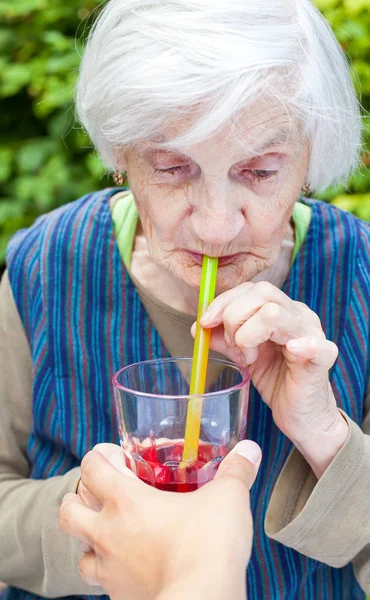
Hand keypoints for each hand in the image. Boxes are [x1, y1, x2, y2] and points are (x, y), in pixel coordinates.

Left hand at [60, 441, 260, 599]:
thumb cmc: (209, 546)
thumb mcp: (228, 498)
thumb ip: (237, 470)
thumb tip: (249, 450)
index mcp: (126, 501)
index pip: (91, 468)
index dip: (99, 457)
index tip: (119, 457)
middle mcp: (109, 534)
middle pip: (69, 511)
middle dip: (79, 499)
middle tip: (103, 494)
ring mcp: (111, 571)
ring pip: (80, 553)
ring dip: (91, 541)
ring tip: (113, 535)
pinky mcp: (121, 598)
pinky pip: (103, 585)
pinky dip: (111, 574)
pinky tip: (133, 568)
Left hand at [195, 281, 348, 477]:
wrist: (300, 415)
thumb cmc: (276, 381)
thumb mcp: (244, 356)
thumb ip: (225, 339)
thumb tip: (199, 327)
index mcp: (282, 309)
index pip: (251, 288)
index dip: (223, 301)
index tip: (204, 323)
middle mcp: (299, 315)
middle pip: (262, 292)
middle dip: (233, 317)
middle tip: (233, 346)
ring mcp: (313, 333)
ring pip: (274, 313)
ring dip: (249, 336)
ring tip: (250, 358)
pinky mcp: (323, 358)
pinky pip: (315, 344)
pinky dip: (301, 345)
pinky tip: (291, 352)